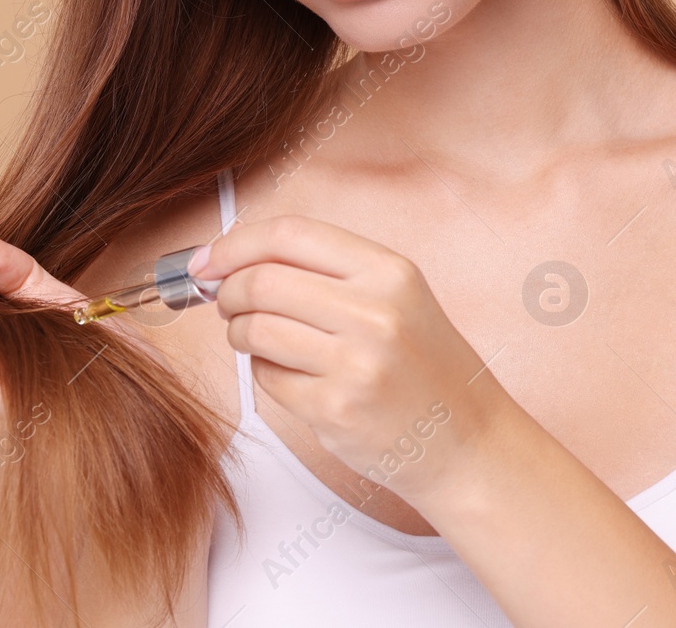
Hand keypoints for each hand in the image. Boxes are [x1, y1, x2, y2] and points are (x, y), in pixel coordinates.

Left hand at [192, 214, 501, 502]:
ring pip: (256, 330)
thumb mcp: (397, 298)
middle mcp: (376, 312)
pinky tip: (292, 375)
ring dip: (239, 333)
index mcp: (389, 271)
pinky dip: (265, 373)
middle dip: (227, 291)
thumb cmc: (423, 367)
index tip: (208, 259)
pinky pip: (267, 379)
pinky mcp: (336, 409)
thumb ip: (326, 272)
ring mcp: (356, 363)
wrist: (467, 441)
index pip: (291, 234)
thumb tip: (232, 259)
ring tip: (255, 339)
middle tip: (224, 302)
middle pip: (262, 281)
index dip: (236, 243)